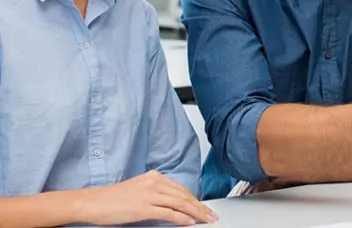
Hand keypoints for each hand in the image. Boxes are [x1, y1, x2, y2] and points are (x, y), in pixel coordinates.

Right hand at [77, 170, 218, 225]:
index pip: (181, 189)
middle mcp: (154, 182)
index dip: (195, 199)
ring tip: (205, 219)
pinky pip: (169, 213)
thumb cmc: (112, 198)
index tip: (204, 207)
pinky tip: (189, 222)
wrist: (93, 202)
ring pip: (180, 203)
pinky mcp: (144, 207)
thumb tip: (172, 203)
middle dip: (200, 207)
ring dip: (196, 213)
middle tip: (211, 215)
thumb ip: (155, 193)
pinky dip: (182, 218)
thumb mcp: (138, 189)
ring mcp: (149, 194)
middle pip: (184, 196)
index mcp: (154, 177)